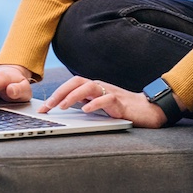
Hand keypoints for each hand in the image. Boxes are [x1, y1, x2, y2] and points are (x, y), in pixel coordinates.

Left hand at [38, 76, 168, 128]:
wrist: (149, 110)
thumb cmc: (124, 109)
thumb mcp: (100, 105)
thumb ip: (86, 102)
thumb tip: (64, 106)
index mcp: (94, 88)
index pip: (71, 85)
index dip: (56, 93)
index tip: (43, 107)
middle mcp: (100, 87)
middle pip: (76, 82)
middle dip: (59, 92)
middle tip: (47, 106)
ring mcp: (110, 92)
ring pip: (89, 87)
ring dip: (73, 96)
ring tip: (61, 106)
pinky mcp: (121, 102)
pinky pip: (106, 99)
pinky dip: (95, 103)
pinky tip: (86, 110)